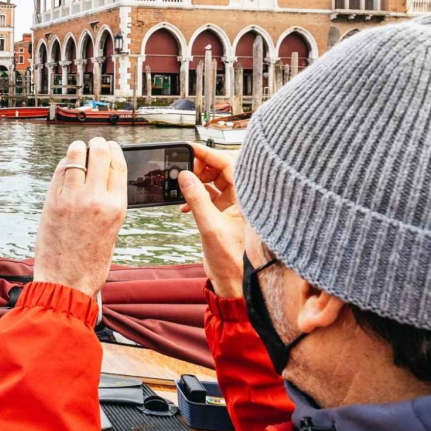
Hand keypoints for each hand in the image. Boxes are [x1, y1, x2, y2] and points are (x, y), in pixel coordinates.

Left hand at [33, 138, 126, 298]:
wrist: (66, 283)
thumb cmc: (91, 263)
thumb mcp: (113, 231)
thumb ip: (110, 204)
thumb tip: (104, 179)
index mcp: (116, 208)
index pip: (118, 164)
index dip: (114, 150)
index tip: (110, 146)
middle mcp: (96, 199)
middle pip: (99, 153)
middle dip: (97, 144)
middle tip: (93, 144)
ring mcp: (71, 199)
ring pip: (75, 156)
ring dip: (77, 149)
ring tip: (78, 150)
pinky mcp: (51, 203)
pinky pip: (58, 172)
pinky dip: (63, 164)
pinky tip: (66, 165)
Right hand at [177, 145, 244, 296]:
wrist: (234, 282)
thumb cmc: (232, 260)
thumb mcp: (210, 227)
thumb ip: (197, 199)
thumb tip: (184, 177)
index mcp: (247, 198)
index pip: (229, 164)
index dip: (208, 154)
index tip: (189, 148)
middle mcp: (243, 199)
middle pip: (222, 169)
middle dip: (201, 167)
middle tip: (184, 170)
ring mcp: (234, 206)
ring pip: (215, 182)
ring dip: (198, 182)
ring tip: (183, 187)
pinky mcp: (225, 215)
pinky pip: (210, 196)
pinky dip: (197, 196)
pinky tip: (185, 206)